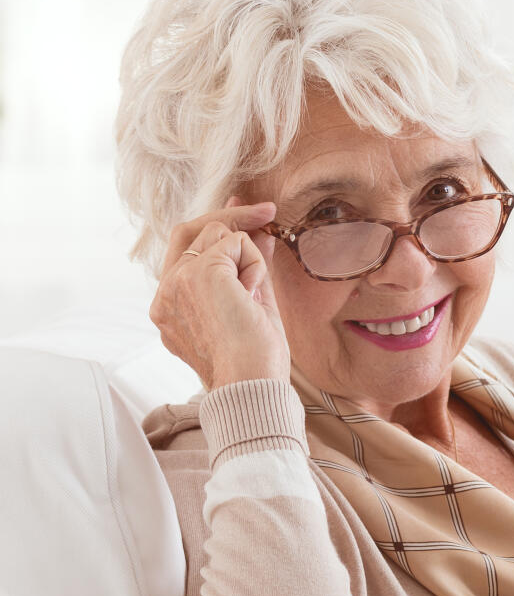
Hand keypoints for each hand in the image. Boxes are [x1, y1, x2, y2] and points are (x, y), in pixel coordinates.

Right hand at [149, 200, 290, 389]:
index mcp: (170, 305)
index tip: (244, 214)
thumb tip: (258, 232)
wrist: (250, 383)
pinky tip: (251, 296)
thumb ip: (248, 267)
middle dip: (231, 217)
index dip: (213, 227)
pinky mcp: (198, 273)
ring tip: (251, 298)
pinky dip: (255, 265)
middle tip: (267, 212)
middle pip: (189, 230)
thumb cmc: (255, 358)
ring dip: (248, 258)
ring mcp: (176, 281)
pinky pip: (235, 243)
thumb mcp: (252, 304)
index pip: (182, 250)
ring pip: (217, 235)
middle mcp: (164, 292)